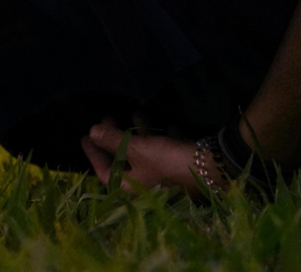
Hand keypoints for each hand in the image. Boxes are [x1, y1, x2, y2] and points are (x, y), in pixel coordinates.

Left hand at [81, 120, 220, 196]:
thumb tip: (92, 132)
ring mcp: (167, 179)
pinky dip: (166, 139)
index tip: (85, 135)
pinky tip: (169, 125)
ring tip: (138, 112)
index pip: (105, 172)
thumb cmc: (168, 161)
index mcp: (132, 188)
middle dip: (117, 138)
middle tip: (108, 116)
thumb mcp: (136, 149)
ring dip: (142, 133)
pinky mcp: (184, 170)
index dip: (93, 153)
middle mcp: (148, 187)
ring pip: (148, 154)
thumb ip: (112, 140)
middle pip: (126, 161)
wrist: (215, 167)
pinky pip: (169, 152)